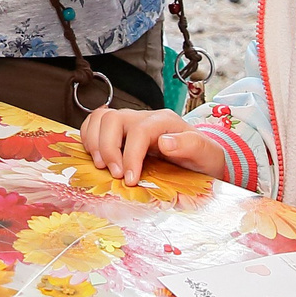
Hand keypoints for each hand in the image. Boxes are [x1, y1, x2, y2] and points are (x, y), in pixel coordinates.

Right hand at [78, 107, 225, 185]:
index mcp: (163, 121)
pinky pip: (96, 124)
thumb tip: (165, 142)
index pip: (139, 131)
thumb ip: (190, 145)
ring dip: (95, 142)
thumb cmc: (202, 156)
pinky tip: (96, 156)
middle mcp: (143, 117)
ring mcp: (129, 122)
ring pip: (101, 118)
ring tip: (101, 165)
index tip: (129, 179)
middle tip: (114, 174)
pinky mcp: (120, 131)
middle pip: (113, 120)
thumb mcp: (206, 153)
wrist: (201, 157)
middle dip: (108, 148)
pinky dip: (89, 137)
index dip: (130, 155)